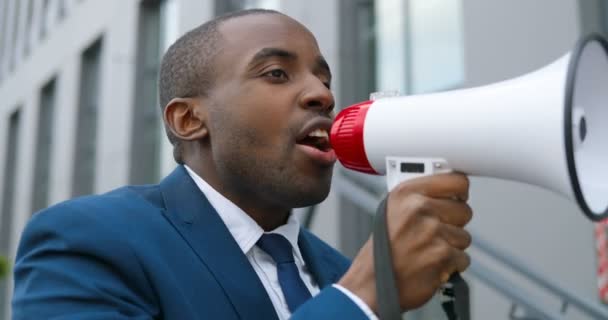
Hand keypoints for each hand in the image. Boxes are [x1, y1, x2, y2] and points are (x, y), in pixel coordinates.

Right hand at [338, 173, 472, 311]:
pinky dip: (451, 265)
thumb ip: (419, 198)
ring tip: (428, 251)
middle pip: (464, 210)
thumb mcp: (391, 211)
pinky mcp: (442, 255)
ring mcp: (432, 231)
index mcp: (407, 192)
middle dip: (454, 224)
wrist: (371, 284)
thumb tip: (448, 192)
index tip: (457, 198)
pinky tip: (431, 264)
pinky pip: (463, 258)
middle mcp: (419, 208)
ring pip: (464, 236)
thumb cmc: (381, 251)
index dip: (460, 192)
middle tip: (436, 232)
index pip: (456, 181)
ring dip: (451, 247)